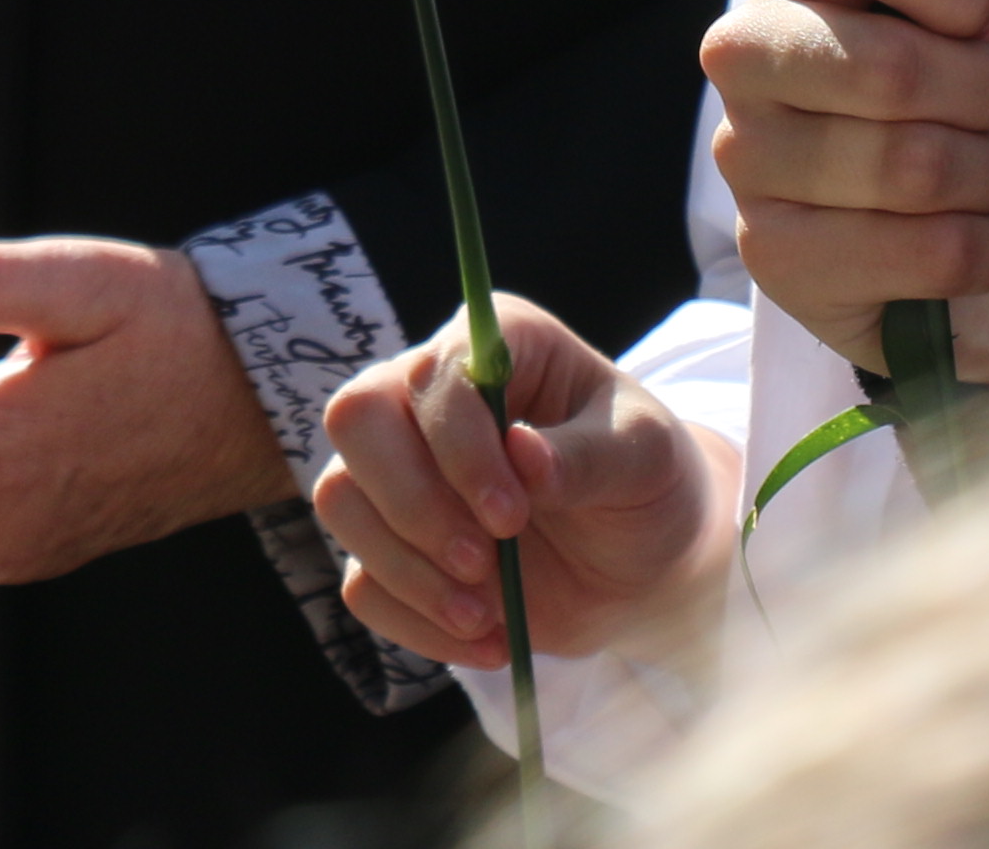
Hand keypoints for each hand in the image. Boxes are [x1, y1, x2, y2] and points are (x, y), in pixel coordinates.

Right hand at [316, 296, 722, 669]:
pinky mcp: (396, 545)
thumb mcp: (645, 459)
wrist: (647, 564)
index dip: (457, 447)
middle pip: (356, 420)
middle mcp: (431, 397)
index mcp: (495, 348)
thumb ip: (588, 455)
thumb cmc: (648, 482)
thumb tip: (523, 455)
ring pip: (340, 499)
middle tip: (479, 563)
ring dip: (407, 569)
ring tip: (485, 615)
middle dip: (411, 504)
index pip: (434, 375)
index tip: (511, 516)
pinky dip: (415, 622)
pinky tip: (486, 640)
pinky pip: (361, 581)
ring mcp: (403, 471)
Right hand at [703, 0, 988, 390]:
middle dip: (982, 99)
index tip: (984, 10)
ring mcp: (749, 154)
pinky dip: (964, 257)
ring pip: (898, 163)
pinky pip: (893, 251)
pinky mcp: (768, 253)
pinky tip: (957, 251)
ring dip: (981, 184)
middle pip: (882, 60)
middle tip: (987, 112)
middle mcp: (750, 45)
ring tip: (975, 183)